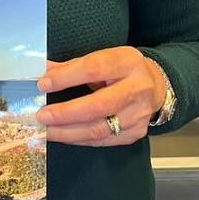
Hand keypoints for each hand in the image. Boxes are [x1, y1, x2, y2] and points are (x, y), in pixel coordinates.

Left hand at [35, 47, 165, 146]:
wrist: (157, 85)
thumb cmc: (121, 69)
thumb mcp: (102, 58)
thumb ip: (71, 66)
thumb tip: (41, 71)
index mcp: (127, 62)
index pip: (94, 69)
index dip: (67, 77)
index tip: (43, 84)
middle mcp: (137, 88)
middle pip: (99, 105)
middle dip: (66, 113)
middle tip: (41, 116)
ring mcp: (138, 114)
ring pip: (100, 129)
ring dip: (68, 132)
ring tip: (45, 131)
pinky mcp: (136, 133)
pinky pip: (103, 141)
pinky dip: (79, 139)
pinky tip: (63, 136)